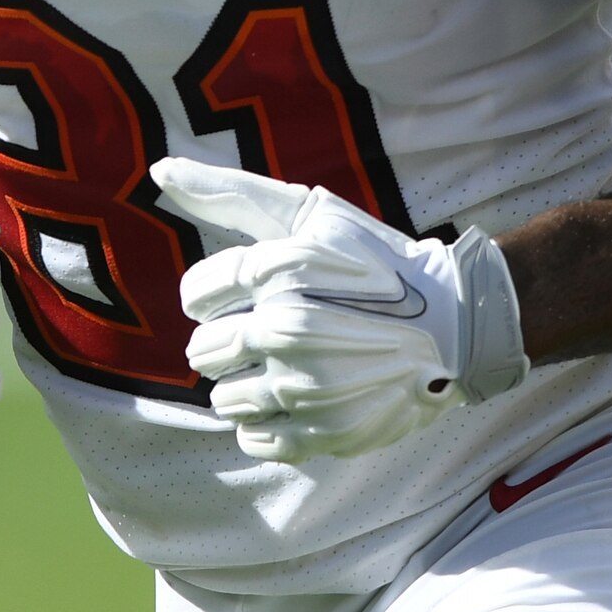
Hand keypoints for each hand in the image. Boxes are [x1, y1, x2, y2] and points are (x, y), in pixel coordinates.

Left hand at [156, 158, 525, 463]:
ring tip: (283, 367)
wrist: (453, 323)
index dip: (215, 293)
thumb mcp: (307, 213)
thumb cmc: (374, 261)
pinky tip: (292, 401)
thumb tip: (158, 171)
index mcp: (278, 270)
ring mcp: (305, 386)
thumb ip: (228, 193)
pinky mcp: (325, 432)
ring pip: (224, 399)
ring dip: (242, 384)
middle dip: (226, 340)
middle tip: (267, 333)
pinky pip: (255, 440)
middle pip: (203, 351)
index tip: (245, 292)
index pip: (196, 293)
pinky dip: (263, 425)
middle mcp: (286, 329)